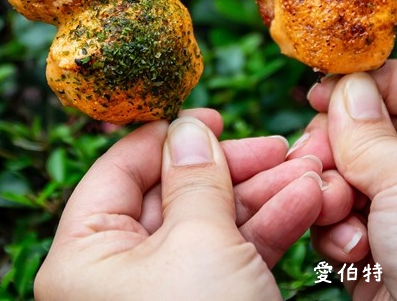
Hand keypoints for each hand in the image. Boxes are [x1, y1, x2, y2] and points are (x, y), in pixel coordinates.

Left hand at [35, 109, 324, 300]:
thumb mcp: (200, 244)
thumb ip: (196, 179)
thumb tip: (188, 127)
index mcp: (84, 255)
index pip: (118, 171)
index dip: (167, 137)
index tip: (212, 114)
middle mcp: (115, 277)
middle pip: (172, 198)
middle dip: (234, 170)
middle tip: (278, 146)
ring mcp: (162, 298)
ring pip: (210, 229)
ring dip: (263, 198)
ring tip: (312, 172)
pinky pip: (231, 261)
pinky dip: (268, 233)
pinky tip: (308, 204)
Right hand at [291, 60, 396, 300]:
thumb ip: (370, 130)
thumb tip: (344, 88)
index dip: (376, 80)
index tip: (326, 86)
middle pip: (374, 131)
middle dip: (340, 142)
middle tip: (317, 153)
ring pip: (348, 178)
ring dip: (333, 190)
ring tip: (335, 207)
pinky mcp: (381, 259)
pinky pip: (339, 224)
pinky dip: (335, 231)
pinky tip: (349, 250)